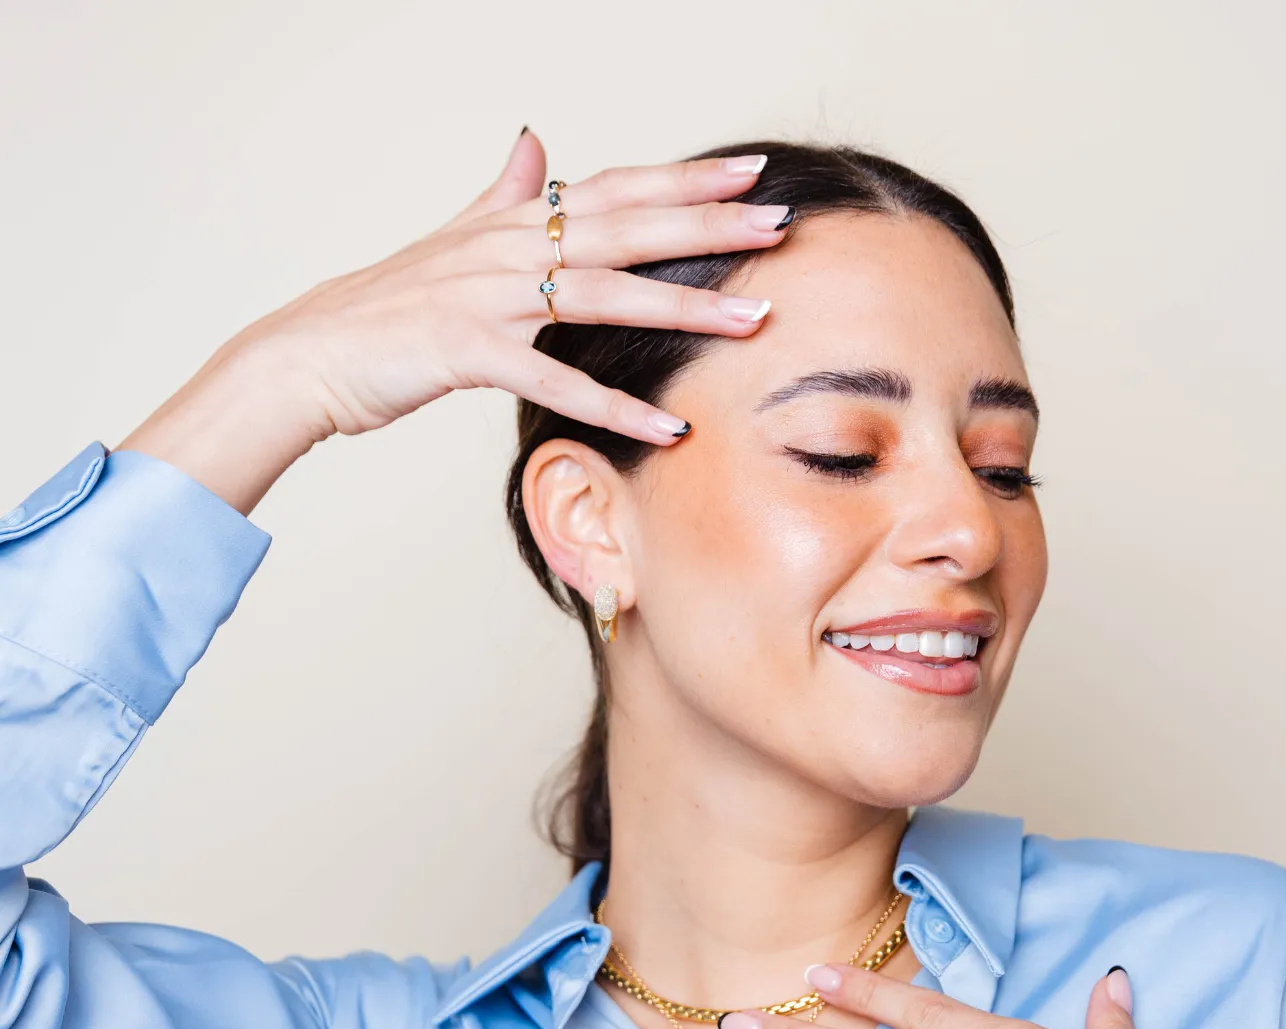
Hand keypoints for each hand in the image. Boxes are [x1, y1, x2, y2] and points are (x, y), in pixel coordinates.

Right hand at [118, 129, 788, 513]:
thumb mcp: (451, 241)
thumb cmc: (384, 308)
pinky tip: (669, 428)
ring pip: (604, 296)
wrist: (306, 353)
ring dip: (684, 308)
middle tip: (780, 226)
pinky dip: (614, 408)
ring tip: (755, 319)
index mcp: (513, 223)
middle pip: (626, 229)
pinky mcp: (467, 352)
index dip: (684, 180)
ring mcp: (488, 297)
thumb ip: (501, 195)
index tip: (750, 174)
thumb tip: (535, 144)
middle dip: (708, 225)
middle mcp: (508, 247)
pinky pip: (555, 382)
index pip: (615, 190)